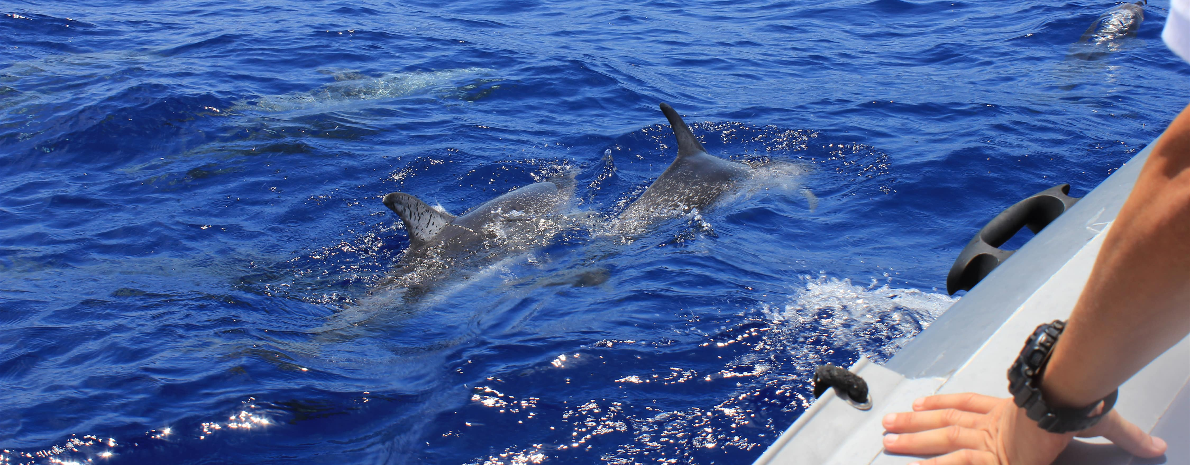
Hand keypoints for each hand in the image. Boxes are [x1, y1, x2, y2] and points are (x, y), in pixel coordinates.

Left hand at [880, 393, 1166, 464]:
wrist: (1070, 399)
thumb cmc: (1077, 403)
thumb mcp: (1097, 420)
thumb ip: (1118, 437)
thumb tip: (1151, 447)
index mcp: (1009, 411)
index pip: (967, 404)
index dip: (944, 403)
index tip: (923, 402)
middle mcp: (991, 422)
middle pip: (944, 421)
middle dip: (915, 422)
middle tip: (888, 421)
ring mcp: (987, 438)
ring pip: (940, 439)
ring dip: (912, 438)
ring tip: (887, 437)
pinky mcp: (989, 455)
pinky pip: (955, 464)